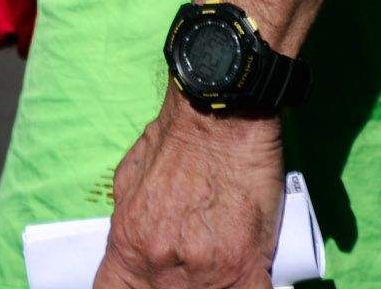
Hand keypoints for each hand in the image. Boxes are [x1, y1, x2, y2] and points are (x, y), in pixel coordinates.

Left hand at [94, 98, 283, 288]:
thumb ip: (132, 220)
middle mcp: (161, 264)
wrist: (222, 110)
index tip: (147, 284)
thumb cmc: (177, 135)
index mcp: (130, 244)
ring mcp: (205, 272)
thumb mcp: (132, 177)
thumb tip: (135, 245)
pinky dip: (250, 286)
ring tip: (219, 262)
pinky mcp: (246, 267)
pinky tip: (250, 273)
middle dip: (177, 286)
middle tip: (191, 264)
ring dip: (214, 284)